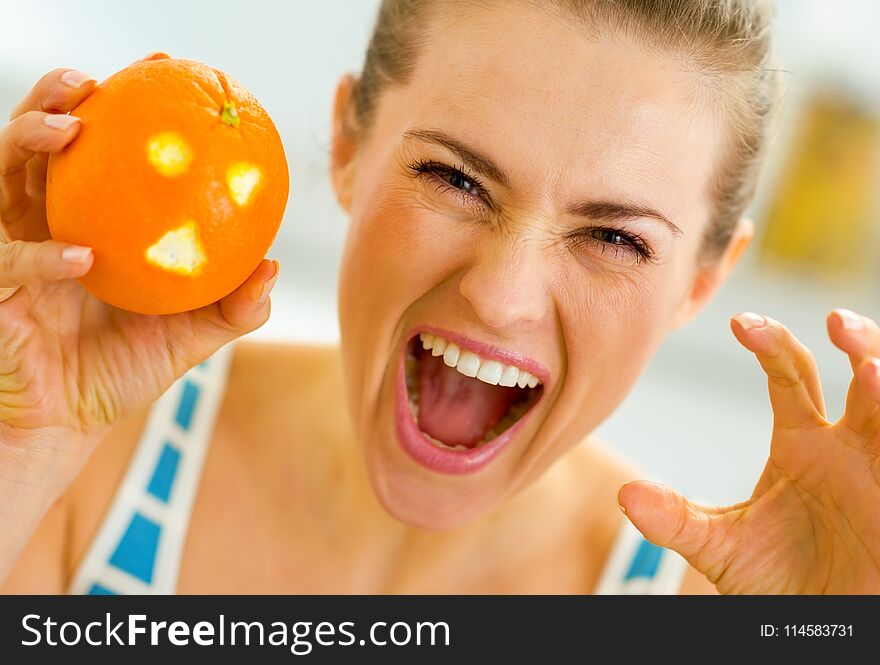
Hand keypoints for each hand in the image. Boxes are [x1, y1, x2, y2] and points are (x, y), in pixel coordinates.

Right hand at [0, 57, 278, 579]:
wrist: (66, 425)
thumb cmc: (122, 372)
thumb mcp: (188, 338)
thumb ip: (231, 307)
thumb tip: (271, 268)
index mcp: (89, 224)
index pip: (99, 153)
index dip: (122, 108)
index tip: (159, 68)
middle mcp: (44, 224)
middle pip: (38, 143)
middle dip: (55, 98)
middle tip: (91, 81)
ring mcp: (8, 249)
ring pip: (0, 175)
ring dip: (28, 141)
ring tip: (68, 129)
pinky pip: (5, 261)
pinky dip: (41, 257)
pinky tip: (80, 258)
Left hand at [618, 309, 879, 593]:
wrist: (812, 624)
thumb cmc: (775, 580)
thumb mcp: (719, 548)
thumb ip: (675, 520)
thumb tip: (626, 494)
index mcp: (802, 440)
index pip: (790, 373)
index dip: (771, 344)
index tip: (741, 323)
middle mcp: (848, 445)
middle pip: (864, 371)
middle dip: (858, 341)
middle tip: (836, 322)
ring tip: (872, 371)